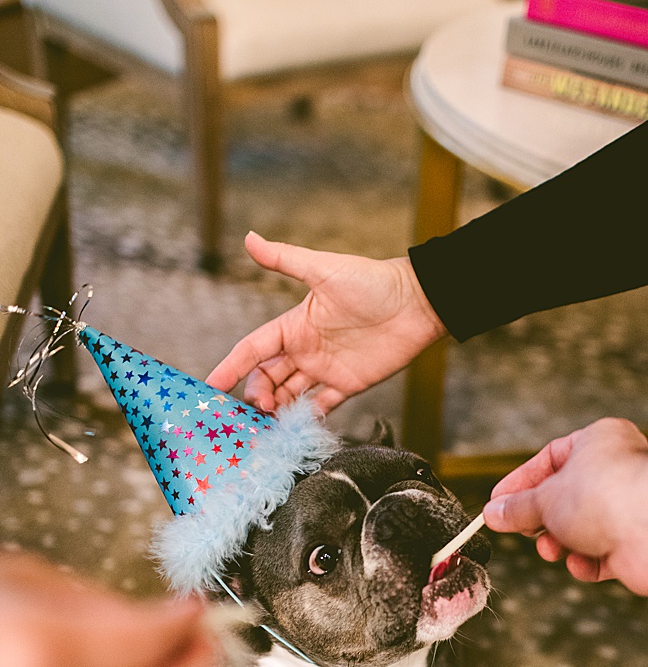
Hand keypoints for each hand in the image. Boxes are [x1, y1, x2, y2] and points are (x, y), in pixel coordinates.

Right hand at [205, 232, 446, 411]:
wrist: (417, 303)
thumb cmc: (372, 281)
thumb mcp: (324, 270)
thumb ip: (285, 260)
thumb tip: (249, 237)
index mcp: (294, 325)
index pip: (253, 349)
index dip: (232, 366)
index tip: (212, 385)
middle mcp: (305, 349)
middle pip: (268, 377)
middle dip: (255, 394)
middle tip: (252, 410)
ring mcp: (326, 369)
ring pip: (289, 395)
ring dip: (275, 409)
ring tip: (265, 425)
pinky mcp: (349, 384)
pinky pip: (321, 406)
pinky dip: (306, 418)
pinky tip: (294, 429)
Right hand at [483, 418, 647, 596]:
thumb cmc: (606, 495)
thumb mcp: (545, 498)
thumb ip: (518, 508)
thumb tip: (494, 514)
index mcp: (598, 442)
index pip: (550, 459)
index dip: (521, 483)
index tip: (497, 505)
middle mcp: (617, 472)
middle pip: (566, 498)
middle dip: (542, 519)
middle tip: (524, 531)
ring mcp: (629, 509)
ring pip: (583, 531)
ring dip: (562, 544)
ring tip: (551, 549)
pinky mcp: (638, 544)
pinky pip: (602, 556)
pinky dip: (587, 563)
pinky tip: (581, 563)